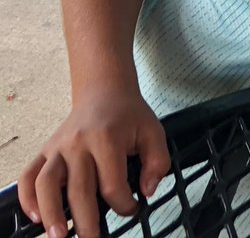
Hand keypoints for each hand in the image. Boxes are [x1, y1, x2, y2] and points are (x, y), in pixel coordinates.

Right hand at [18, 90, 168, 237]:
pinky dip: (27, 197)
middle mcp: (78, 143)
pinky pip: (28, 176)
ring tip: (58, 236)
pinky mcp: (45, 150)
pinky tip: (35, 216)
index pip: (113, 183)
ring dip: (51, 212)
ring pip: (46, 184)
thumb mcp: (154, 132)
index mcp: (108, 138)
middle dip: (86, 221)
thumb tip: (147, 190)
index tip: (132, 208)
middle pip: (79, 189)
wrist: (105, 92)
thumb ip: (158, 162)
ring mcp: (58, 147)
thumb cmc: (129, 115)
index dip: (124, 204)